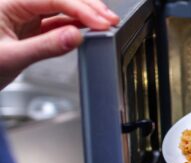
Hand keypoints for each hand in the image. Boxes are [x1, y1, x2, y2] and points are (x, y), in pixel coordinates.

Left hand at [0, 0, 119, 89]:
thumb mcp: (12, 58)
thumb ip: (45, 47)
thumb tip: (75, 37)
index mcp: (8, 3)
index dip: (81, 9)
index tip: (100, 23)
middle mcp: (18, 5)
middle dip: (88, 7)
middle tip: (110, 20)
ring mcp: (25, 16)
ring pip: (62, 8)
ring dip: (84, 14)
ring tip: (105, 24)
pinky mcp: (31, 29)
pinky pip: (58, 22)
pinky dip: (75, 25)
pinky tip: (89, 30)